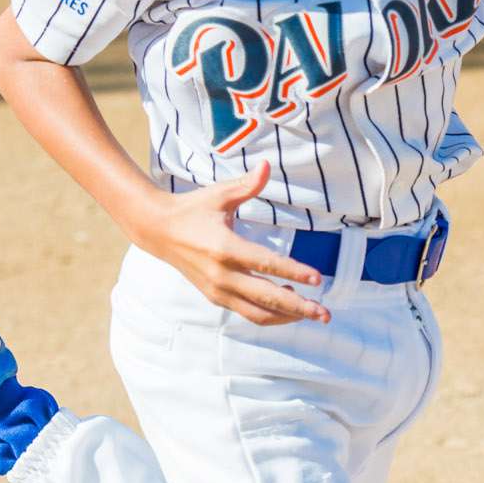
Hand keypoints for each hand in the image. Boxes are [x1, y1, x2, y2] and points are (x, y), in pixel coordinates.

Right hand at [137, 163, 327, 326]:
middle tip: (325, 314)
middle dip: (299, 308)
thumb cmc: (193, 208)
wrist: (158, 231)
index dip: (294, 272)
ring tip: (311, 312)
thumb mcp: (220, 194)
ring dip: (286, 316)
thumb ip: (247, 185)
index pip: (267, 263)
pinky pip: (247, 312)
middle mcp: (222, 274)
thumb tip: (267, 165)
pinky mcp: (215, 297)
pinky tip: (287, 304)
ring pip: (257, 313)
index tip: (317, 279)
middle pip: (267, 298)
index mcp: (225, 247)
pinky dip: (269, 313)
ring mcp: (217, 290)